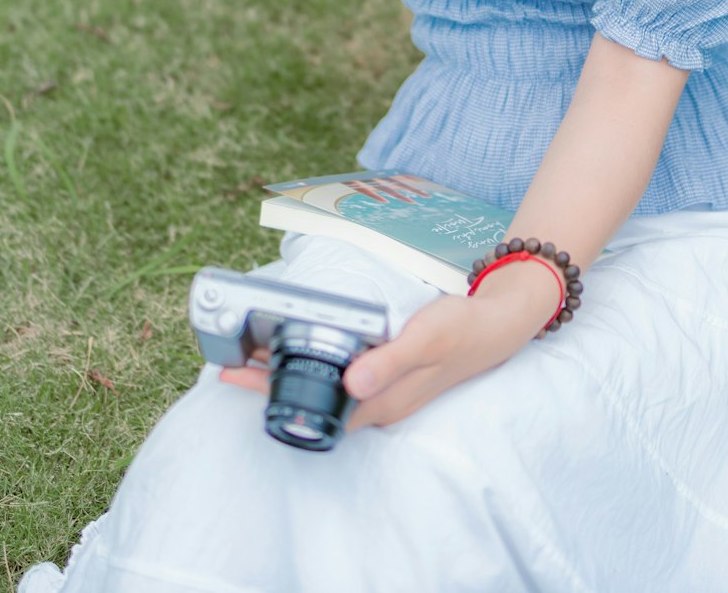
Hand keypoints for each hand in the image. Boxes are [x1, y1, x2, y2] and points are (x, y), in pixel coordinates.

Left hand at [218, 262, 561, 430]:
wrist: (499, 323)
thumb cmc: (462, 330)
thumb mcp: (427, 338)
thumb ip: (389, 362)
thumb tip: (350, 383)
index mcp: (380, 402)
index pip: (311, 404)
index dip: (268, 391)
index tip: (232, 373)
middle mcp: (376, 403)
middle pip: (310, 399)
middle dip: (267, 382)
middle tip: (228, 359)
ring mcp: (381, 390)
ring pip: (322, 387)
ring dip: (287, 371)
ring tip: (253, 350)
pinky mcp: (387, 373)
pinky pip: (339, 373)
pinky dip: (313, 359)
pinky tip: (303, 342)